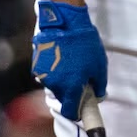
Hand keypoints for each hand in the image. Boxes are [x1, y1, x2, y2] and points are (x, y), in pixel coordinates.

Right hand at [31, 0, 107, 120]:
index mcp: (72, 87)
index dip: (77, 113)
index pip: (71, 113)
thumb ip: (99, 85)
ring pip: (54, 86)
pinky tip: (59, 58)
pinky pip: (46, 75)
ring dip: (62, 81)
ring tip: (70, 63)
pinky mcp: (36, 66)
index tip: (81, 111)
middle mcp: (55, 85)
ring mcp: (43, 76)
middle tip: (79, 79)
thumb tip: (99, 96)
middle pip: (63, 99)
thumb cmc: (85, 43)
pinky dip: (53, 71)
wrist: (65, 22)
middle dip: (70, 93)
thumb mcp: (100, 65)